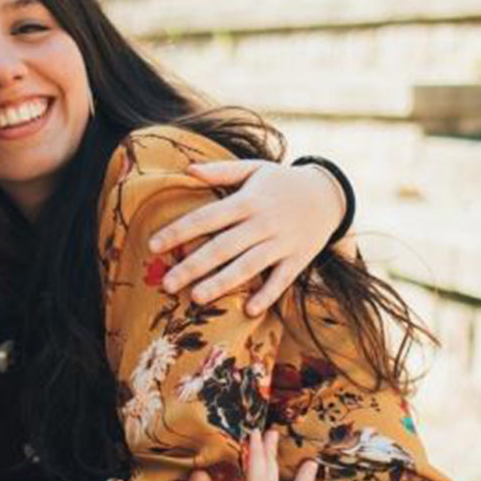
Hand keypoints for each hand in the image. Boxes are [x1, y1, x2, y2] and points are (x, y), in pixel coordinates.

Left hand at [148, 160, 346, 315]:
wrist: (328, 194)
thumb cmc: (281, 182)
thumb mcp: (254, 169)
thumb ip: (221, 171)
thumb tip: (187, 169)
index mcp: (247, 200)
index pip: (207, 217)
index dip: (179, 231)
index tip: (153, 245)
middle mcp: (263, 222)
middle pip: (223, 246)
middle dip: (193, 265)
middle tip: (167, 284)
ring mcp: (282, 242)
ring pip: (248, 266)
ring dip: (223, 283)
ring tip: (196, 298)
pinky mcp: (298, 259)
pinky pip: (281, 280)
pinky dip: (267, 295)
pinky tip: (249, 311)